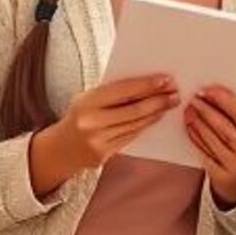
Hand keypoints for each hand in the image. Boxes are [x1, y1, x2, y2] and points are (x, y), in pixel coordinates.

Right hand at [55, 74, 179, 172]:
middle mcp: (91, 123)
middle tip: (175, 92)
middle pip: (134, 110)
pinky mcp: (104, 155)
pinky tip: (156, 116)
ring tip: (170, 102)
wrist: (60, 148)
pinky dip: (146, 125)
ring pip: (135, 125)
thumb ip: (112, 91)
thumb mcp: (88, 97)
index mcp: (86, 103)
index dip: (146, 85)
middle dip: (158, 100)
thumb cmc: (79, 115)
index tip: (165, 79)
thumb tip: (147, 83)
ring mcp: (98, 142)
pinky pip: (131, 137)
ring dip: (156, 113)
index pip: (123, 91)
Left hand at [184, 86, 235, 208]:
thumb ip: (234, 111)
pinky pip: (204, 153)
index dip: (222, 99)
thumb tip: (212, 92)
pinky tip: (190, 127)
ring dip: (197, 123)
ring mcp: (233, 163)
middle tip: (193, 99)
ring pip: (212, 140)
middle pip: (223, 126)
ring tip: (188, 111)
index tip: (206, 90)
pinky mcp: (220, 173)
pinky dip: (195, 138)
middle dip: (206, 110)